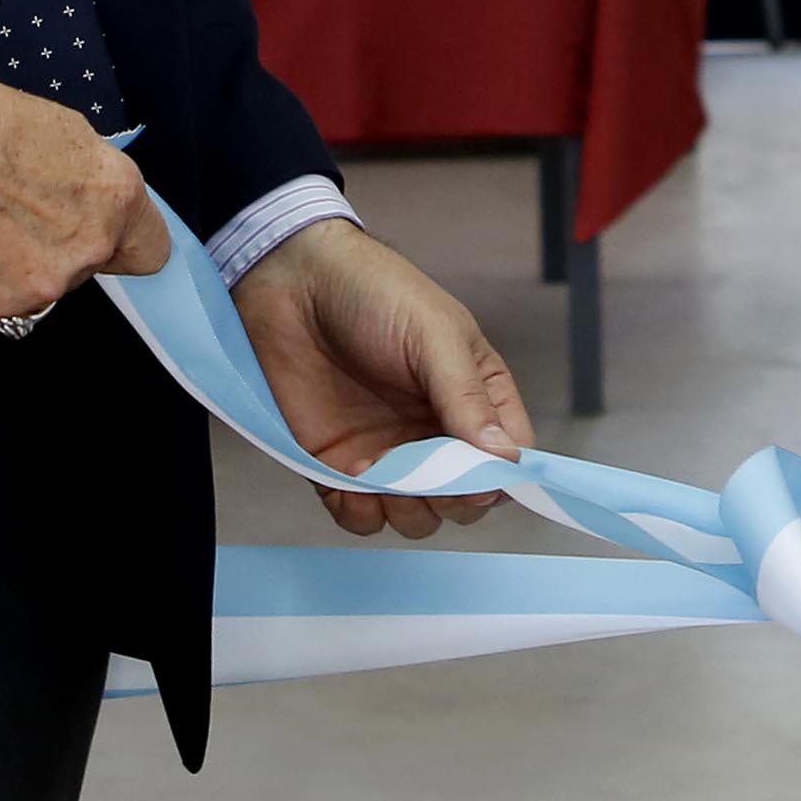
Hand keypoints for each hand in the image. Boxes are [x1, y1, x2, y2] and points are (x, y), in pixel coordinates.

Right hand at [0, 71, 166, 320]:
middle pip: (87, 267)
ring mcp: (40, 285)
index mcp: (116, 201)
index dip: (124, 243)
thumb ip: (94, 186)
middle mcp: (87, 251)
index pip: (150, 252)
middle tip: (21, 211)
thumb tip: (92, 203)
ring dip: (20, 265)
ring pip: (40, 285)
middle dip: (62, 246)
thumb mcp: (70, 136)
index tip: (107, 237)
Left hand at [234, 224, 530, 537]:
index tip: (479, 478)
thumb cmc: (375, 293)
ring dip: (406, 512)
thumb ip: (467, 398)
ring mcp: (389, 454)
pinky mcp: (338, 468)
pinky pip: (361, 516)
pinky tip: (346, 480)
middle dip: (452, 501)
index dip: (500, 478)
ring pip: (417, 518)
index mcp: (474, 395)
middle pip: (466, 500)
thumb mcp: (433, 334)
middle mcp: (436, 433)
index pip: (508, 457)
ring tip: (381, 476)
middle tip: (424, 477)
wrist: (292, 283)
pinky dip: (359, 513)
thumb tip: (507, 459)